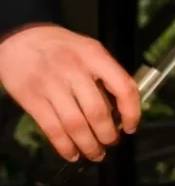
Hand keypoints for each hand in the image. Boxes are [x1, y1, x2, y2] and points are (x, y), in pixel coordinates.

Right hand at [0, 24, 139, 162]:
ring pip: (75, 124)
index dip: (131, 111)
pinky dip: (64, 146)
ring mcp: (52, 86)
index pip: (123, 86)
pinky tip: (72, 152)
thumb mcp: (90, 49)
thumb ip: (105, 73)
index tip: (131, 126)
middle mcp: (75, 71)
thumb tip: (120, 105)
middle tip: (112, 143)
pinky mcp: (33, 100)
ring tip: (95, 153)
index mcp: (95, 56)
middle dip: (108, 134)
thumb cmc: (61, 45)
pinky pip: (52, 129)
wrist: (22, 41)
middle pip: (98, 111)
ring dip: (88, 144)